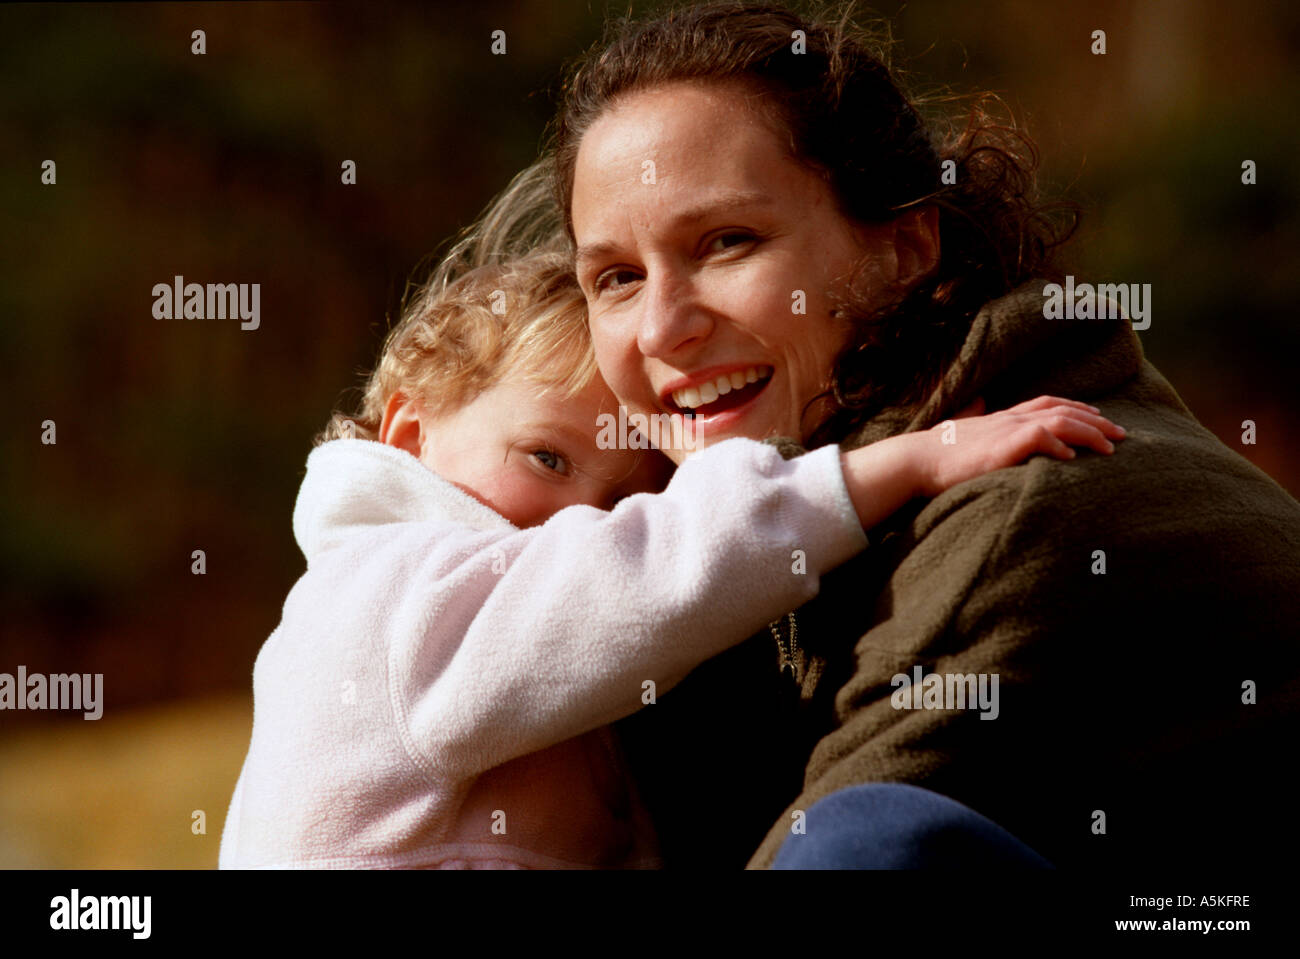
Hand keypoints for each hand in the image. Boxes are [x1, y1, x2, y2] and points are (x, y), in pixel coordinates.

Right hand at [919, 395, 1125, 496]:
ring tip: (1110, 448)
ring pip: (1061, 421)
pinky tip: (1074, 458)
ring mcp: (1007, 429)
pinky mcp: (1004, 445)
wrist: (917, 459)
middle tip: (1122, 434)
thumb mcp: (961, 432)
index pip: (1048, 403)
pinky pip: (1042, 438)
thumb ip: (974, 418)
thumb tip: (976, 405)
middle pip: (1063, 409)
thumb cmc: (936, 453)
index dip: (1077, 407)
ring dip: (1090, 433)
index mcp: (1003, 416)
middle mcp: (1010, 417)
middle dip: (1097, 420)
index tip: (1099, 417)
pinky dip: (1061, 445)